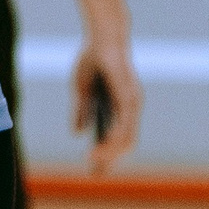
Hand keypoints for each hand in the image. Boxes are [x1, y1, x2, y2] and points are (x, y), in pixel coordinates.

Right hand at [72, 35, 143, 173]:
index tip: (94, 170)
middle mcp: (130, 107)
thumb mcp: (81, 90)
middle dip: (109, 159)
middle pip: (124, 142)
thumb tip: (76, 134)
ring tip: (94, 160)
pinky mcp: (129, 95)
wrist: (102, 37)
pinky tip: (105, 142)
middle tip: (94, 172)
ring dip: (111, 151)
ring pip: (126, 136)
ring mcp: (132, 102)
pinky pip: (125, 121)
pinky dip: (116, 134)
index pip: (117, 138)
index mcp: (119, 107)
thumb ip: (80, 111)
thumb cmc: (93, 59)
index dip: (106, 154)